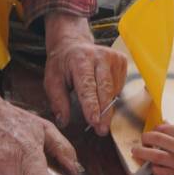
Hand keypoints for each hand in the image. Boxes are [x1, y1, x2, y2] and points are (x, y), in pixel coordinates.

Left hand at [44, 12, 126, 134]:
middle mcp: (99, 55)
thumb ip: (58, 101)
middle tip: (101, 130)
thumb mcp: (52, 81)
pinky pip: (119, 85)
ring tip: (95, 109)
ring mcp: (112, 57)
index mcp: (80, 59)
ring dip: (106, 104)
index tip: (94, 121)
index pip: (87, 86)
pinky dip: (111, 95)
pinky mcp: (121, 60)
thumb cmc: (62, 65)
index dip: (91, 105)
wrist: (73, 44)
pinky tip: (101, 93)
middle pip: (105, 89)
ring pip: (114, 89)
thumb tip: (63, 122)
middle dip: (104, 112)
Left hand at [131, 123, 173, 174]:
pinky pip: (162, 172)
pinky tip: (152, 166)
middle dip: (146, 138)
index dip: (155, 130)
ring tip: (136, 151)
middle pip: (157, 139)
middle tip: (141, 140)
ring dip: (143, 153)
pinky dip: (154, 169)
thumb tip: (162, 123)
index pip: (163, 129)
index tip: (152, 132)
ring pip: (155, 156)